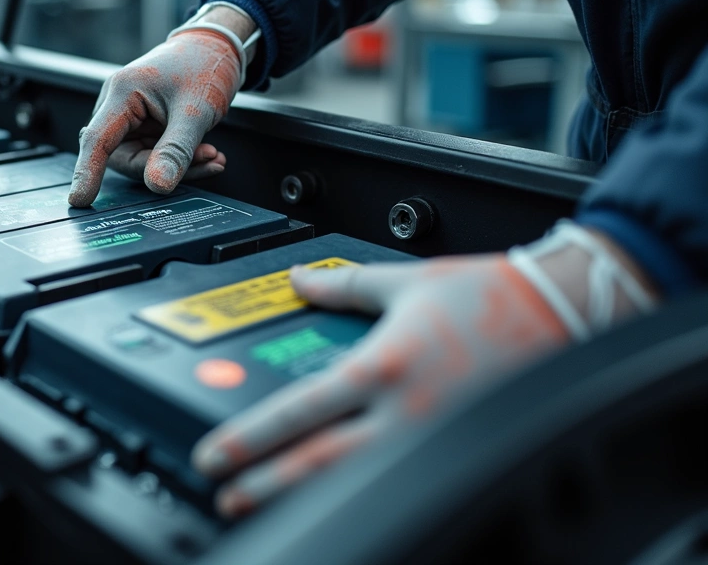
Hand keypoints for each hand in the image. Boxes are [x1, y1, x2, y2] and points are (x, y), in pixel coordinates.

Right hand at [68, 20, 248, 206]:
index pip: (97, 140)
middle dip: (163, 167)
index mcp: (122, 92)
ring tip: (212, 155)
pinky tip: (208, 153)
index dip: (87, 172)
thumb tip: (158, 186)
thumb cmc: (204, 65)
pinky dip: (181, 158)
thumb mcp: (196, 111)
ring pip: (144, 158)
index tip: (81, 201)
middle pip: (123, 155)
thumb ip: (176, 151)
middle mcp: (119, 104)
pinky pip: (156, 153)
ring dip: (179, 164)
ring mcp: (131, 116)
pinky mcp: (144, 125)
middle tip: (205, 160)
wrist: (217, 48)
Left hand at [191, 223, 656, 517]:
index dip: (249, 438)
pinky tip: (337, 501)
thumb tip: (299, 280)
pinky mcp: (460, 451)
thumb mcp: (407, 282)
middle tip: (224, 494)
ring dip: (303, 496)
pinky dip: (361, 493)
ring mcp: (433, 440)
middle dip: (265, 483)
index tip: (215, 455)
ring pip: (356, 481)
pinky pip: (401, 481)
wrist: (569, 311)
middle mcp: (404, 412)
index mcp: (382, 367)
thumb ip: (344, 286)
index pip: (299, 411)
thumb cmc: (494, 296)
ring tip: (263, 504)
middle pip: (318, 462)